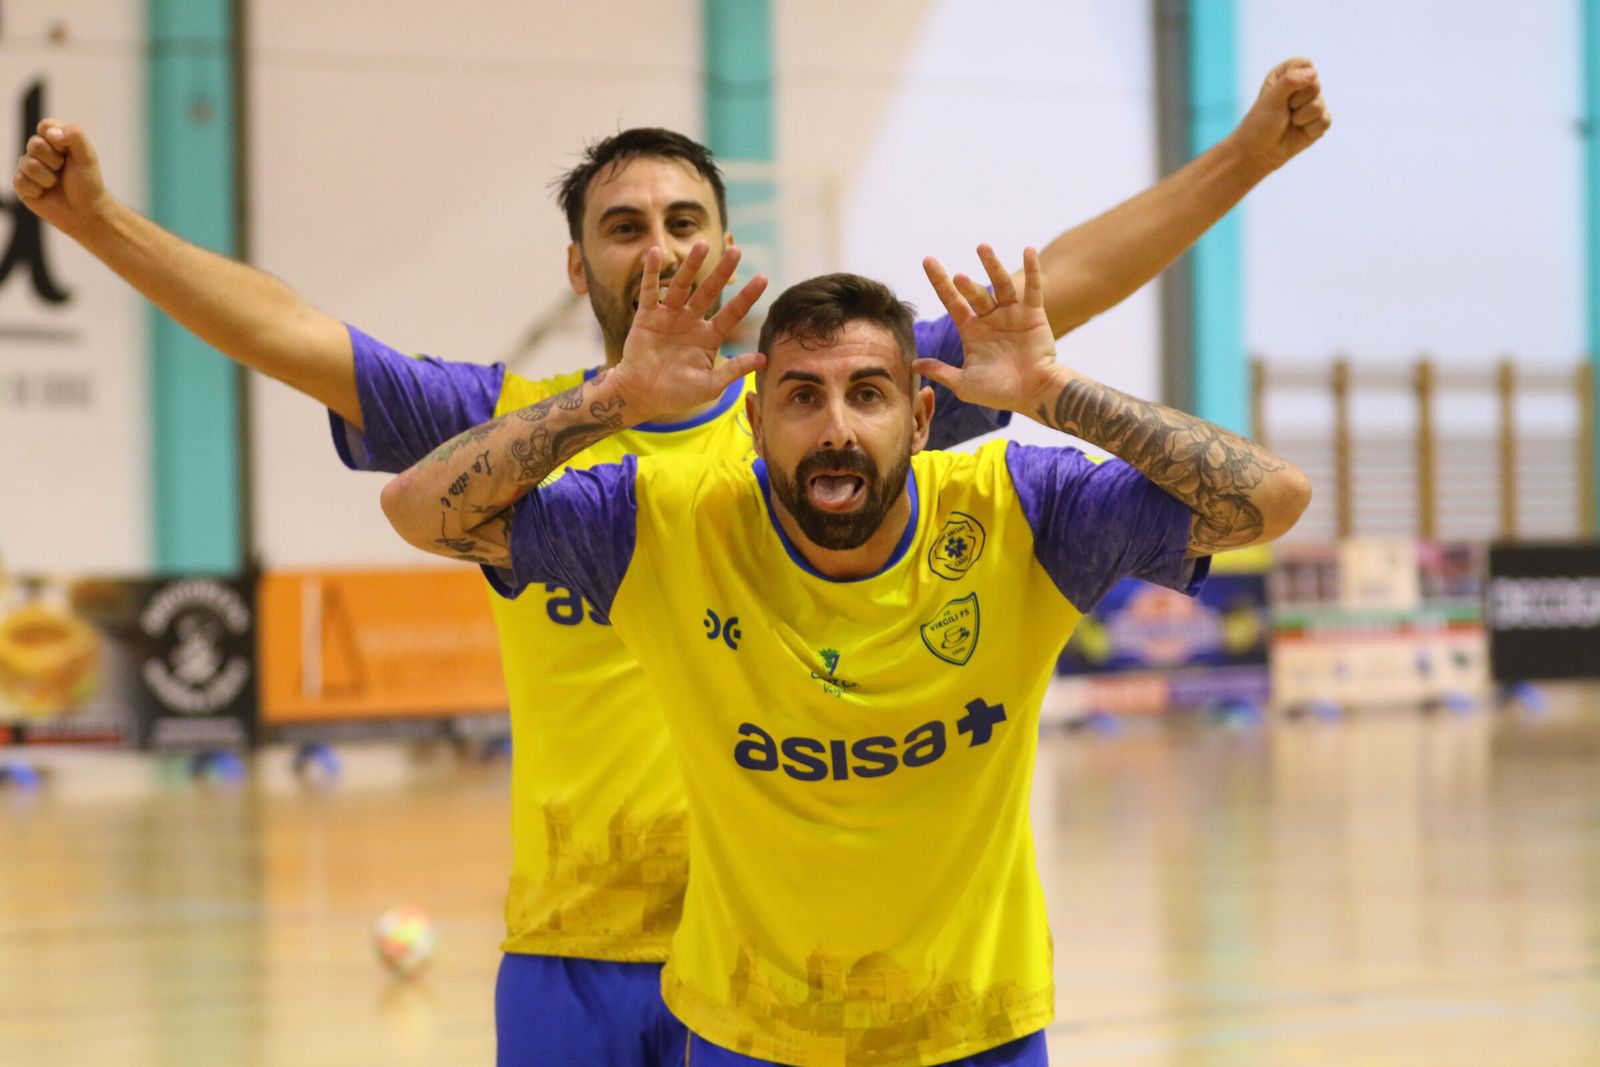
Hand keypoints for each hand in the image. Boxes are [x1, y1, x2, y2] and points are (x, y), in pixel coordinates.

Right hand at [10, 121, 110, 236]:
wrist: (86, 212)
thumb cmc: (88, 183)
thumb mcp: (87, 156)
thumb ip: (75, 136)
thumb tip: (51, 132)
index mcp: (55, 141)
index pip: (45, 126)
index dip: (56, 139)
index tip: (68, 151)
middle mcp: (39, 152)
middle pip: (34, 144)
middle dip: (54, 160)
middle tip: (64, 170)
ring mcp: (29, 167)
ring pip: (27, 163)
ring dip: (47, 177)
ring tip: (56, 183)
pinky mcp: (22, 185)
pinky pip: (20, 181)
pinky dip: (37, 189)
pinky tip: (45, 193)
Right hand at [612, 242, 767, 422]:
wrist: (642, 396)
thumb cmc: (677, 394)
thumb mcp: (710, 385)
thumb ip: (734, 370)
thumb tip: (764, 360)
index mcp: (709, 337)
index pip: (732, 312)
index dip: (747, 296)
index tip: (762, 278)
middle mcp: (691, 321)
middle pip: (709, 291)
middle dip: (722, 272)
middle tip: (735, 251)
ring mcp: (669, 317)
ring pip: (681, 285)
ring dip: (691, 265)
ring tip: (702, 245)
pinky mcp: (647, 316)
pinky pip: (649, 290)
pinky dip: (651, 272)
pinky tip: (654, 252)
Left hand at [916, 245, 1059, 413]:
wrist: (1033, 395)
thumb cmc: (1000, 392)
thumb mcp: (964, 383)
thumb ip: (941, 371)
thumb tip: (912, 365)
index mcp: (972, 330)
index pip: (952, 301)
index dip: (940, 282)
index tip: (928, 260)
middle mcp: (990, 318)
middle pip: (976, 293)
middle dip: (966, 284)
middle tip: (958, 277)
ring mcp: (1012, 314)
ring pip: (1001, 285)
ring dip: (992, 266)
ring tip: (982, 248)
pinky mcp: (1034, 314)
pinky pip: (1033, 289)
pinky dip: (1032, 269)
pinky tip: (1029, 250)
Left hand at [1230, 57, 1331, 175]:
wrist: (1259, 153)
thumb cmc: (1260, 124)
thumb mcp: (1271, 99)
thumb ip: (1290, 81)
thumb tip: (1314, 73)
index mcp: (1286, 74)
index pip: (1305, 64)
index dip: (1295, 79)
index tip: (1279, 94)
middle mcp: (1301, 86)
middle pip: (1315, 84)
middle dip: (1297, 102)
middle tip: (1283, 111)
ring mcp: (1312, 104)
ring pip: (1320, 104)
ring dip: (1301, 117)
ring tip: (1289, 122)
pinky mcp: (1319, 121)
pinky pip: (1325, 120)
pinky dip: (1310, 129)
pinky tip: (1300, 131)